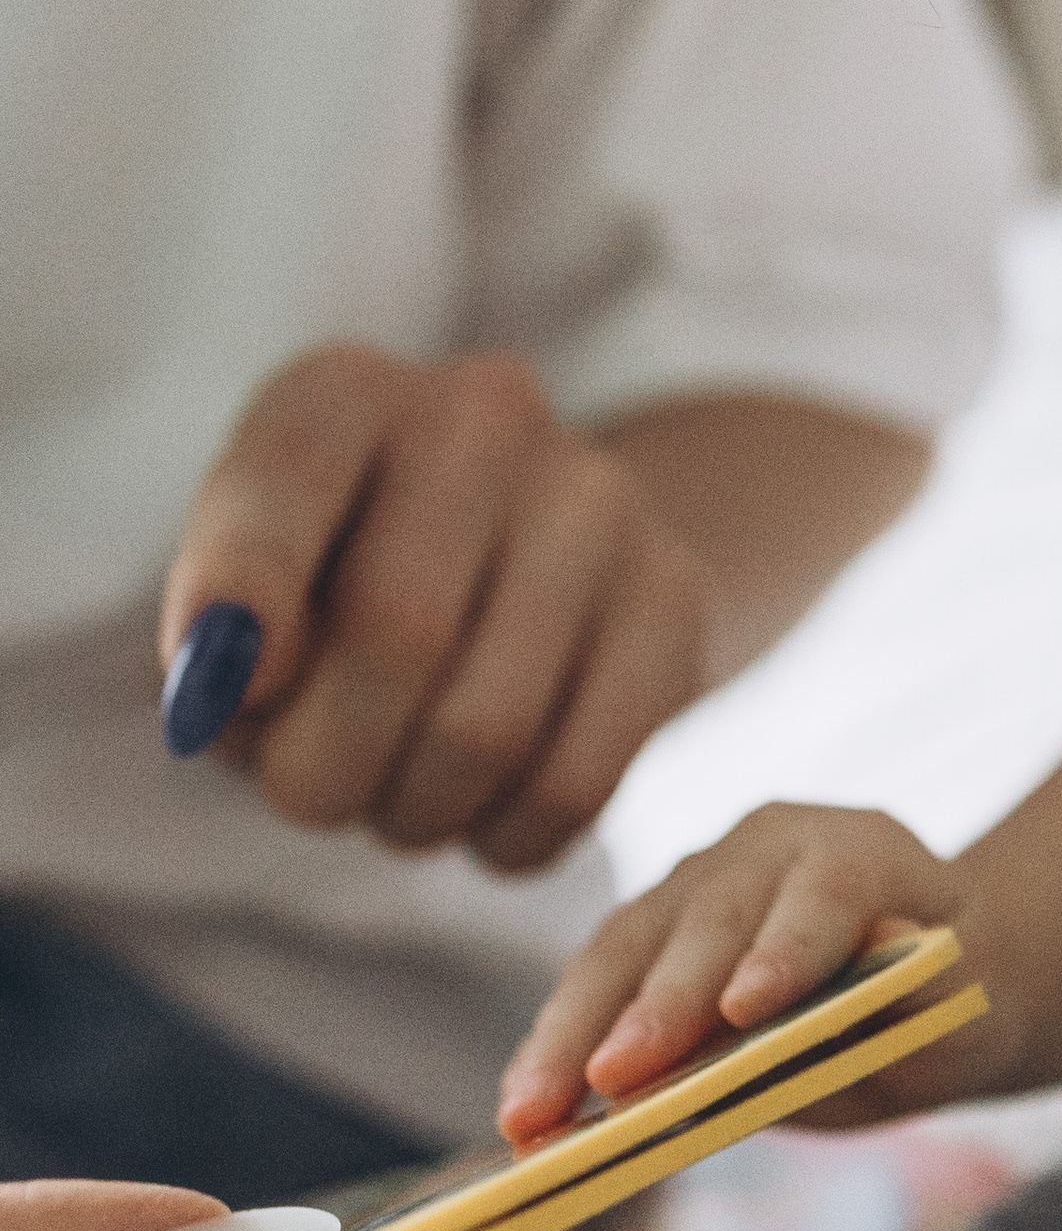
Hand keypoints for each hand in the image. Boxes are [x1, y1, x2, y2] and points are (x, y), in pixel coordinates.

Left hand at [160, 346, 709, 873]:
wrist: (523, 561)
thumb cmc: (333, 598)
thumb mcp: (242, 600)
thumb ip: (215, 639)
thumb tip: (240, 678)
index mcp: (343, 393)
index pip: (284, 478)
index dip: (240, 593)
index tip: (226, 695)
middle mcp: (482, 415)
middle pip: (397, 630)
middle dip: (323, 764)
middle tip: (310, 792)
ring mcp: (598, 499)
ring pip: (488, 729)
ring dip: (412, 811)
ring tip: (399, 793)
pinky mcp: (677, 597)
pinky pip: (577, 779)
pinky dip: (504, 837)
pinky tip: (483, 809)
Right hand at [498, 800, 983, 1141]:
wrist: (926, 973)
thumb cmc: (944, 1002)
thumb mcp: (965, 1017)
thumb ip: (917, 1008)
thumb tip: (838, 1005)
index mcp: (864, 852)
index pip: (827, 892)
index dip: (786, 949)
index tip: (746, 1011)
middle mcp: (773, 845)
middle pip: (709, 918)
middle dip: (658, 1004)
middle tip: (611, 1079)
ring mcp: (702, 874)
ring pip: (628, 942)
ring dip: (572, 1029)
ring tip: (528, 1113)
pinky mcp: (654, 921)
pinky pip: (599, 975)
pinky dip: (559, 1043)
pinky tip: (524, 1108)